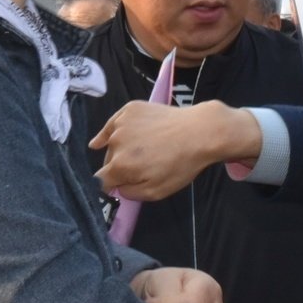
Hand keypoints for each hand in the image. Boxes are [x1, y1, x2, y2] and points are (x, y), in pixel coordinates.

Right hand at [92, 100, 261, 199]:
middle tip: (141, 166)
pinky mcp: (130, 108)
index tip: (120, 185)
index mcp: (120, 166)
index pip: (101, 181)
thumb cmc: (182, 164)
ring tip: (141, 149)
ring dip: (119, 148)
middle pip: (108, 161)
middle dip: (118, 167)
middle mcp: (115, 143)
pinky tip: (102, 139)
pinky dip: (112, 131)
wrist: (201, 131)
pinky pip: (114, 123)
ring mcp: (121, 123)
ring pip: (111, 142)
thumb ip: (130, 193)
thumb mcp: (157, 191)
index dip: (110, 185)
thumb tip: (117, 187)